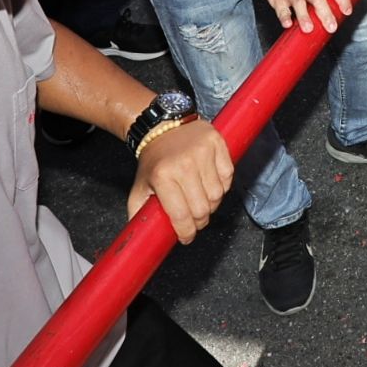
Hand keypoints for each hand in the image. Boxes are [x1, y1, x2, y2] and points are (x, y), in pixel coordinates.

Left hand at [127, 117, 232, 244]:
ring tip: (202, 200)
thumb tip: (140, 240)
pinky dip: (222, 185)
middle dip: (200, 221)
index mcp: (162, 176)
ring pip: (218, 194)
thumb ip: (137, 214)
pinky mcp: (217, 143)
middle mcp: (184, 163)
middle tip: (195, 221)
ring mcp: (203, 152)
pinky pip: (228, 176)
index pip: (181, 215)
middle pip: (203, 208)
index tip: (186, 237)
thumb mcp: (139, 187)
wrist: (163, 126)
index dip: (186, 232)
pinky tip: (211, 184)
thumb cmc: (154, 160)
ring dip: (212, 204)